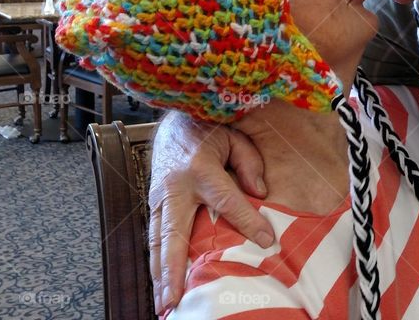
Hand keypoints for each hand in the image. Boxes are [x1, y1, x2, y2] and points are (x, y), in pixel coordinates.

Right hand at [148, 111, 272, 314]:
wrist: (176, 118)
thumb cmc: (210, 128)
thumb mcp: (236, 137)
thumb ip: (250, 164)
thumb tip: (261, 194)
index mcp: (201, 167)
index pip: (227, 200)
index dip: (247, 221)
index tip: (266, 241)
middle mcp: (175, 186)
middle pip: (174, 233)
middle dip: (173, 270)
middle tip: (174, 300)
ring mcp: (159, 195)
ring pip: (156, 240)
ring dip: (158, 273)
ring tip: (163, 303)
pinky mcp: (152, 200)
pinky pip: (152, 235)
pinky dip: (155, 261)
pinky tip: (160, 282)